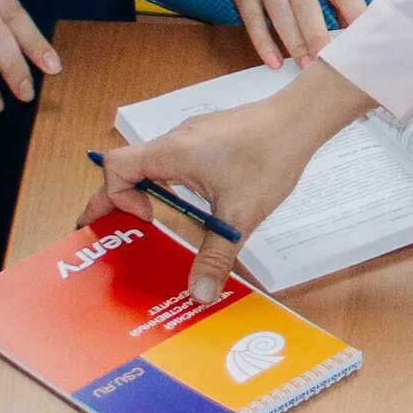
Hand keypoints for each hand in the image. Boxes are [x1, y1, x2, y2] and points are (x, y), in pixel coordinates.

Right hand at [88, 59, 374, 300]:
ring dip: (143, 188)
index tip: (143, 220)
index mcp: (173, 152)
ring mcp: (192, 136)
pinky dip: (166, 180)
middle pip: (128, 165)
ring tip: (146, 217)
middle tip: (112, 226)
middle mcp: (176, 140)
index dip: (116, 196)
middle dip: (117, 198)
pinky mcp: (208, 137)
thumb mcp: (239, 215)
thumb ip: (216, 257)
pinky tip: (186, 201)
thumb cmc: (269, 156)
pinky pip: (173, 159)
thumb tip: (199, 293)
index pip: (117, 167)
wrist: (300, 119)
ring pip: (151, 161)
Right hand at [198, 0, 365, 68]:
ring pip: (280, 17)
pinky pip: (253, 22)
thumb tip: (352, 22)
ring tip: (306, 66)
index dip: (355, 14)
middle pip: (307, 7)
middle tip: (328, 64)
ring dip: (294, 45)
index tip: (363, 38)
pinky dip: (263, 44)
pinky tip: (274, 61)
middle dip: (318, 38)